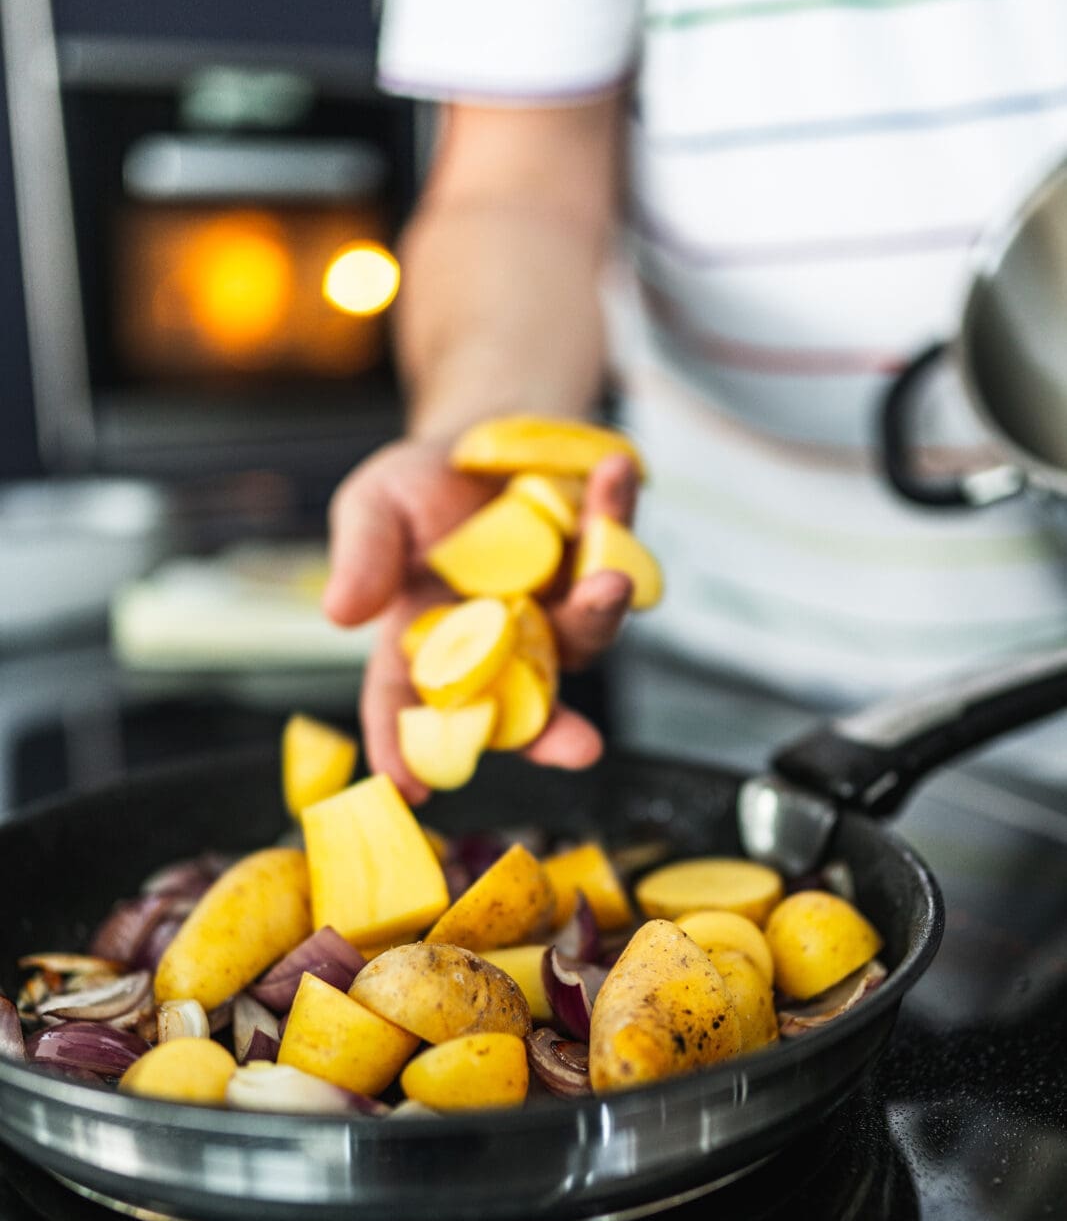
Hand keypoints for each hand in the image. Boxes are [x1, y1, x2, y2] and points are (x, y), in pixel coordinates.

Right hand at [323, 438, 638, 802]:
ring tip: (607, 582)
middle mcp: (502, 643)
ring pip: (586, 633)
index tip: (411, 790)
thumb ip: (363, 556)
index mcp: (430, 642)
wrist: (487, 430)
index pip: (411, 708)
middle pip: (525, 704)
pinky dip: (616, 511)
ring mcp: (559, 608)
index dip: (406, 751)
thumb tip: (339, 616)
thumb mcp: (376, 504)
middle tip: (578, 748)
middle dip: (553, 733)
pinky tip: (615, 474)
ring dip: (599, 612)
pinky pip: (618, 547)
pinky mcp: (603, 560)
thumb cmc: (421, 484)